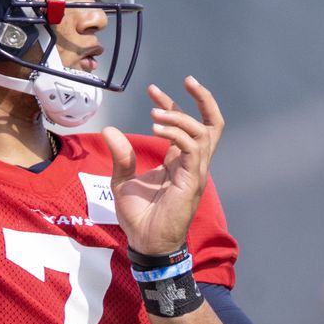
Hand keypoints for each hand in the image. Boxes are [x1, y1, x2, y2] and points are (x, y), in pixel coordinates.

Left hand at [101, 77, 223, 255]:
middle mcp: (192, 164)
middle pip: (213, 125)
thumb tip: (110, 129)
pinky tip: (156, 128)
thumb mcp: (122, 179)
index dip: (173, 104)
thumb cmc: (138, 217)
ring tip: (155, 113)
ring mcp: (195, 172)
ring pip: (203, 133)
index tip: (153, 89)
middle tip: (187, 81)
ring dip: (180, 117)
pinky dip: (176, 133)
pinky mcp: (191, 181)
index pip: (186, 125)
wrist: (144, 242)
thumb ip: (120, 155)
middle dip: (204, 100)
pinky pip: (192, 148)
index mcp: (178, 162)